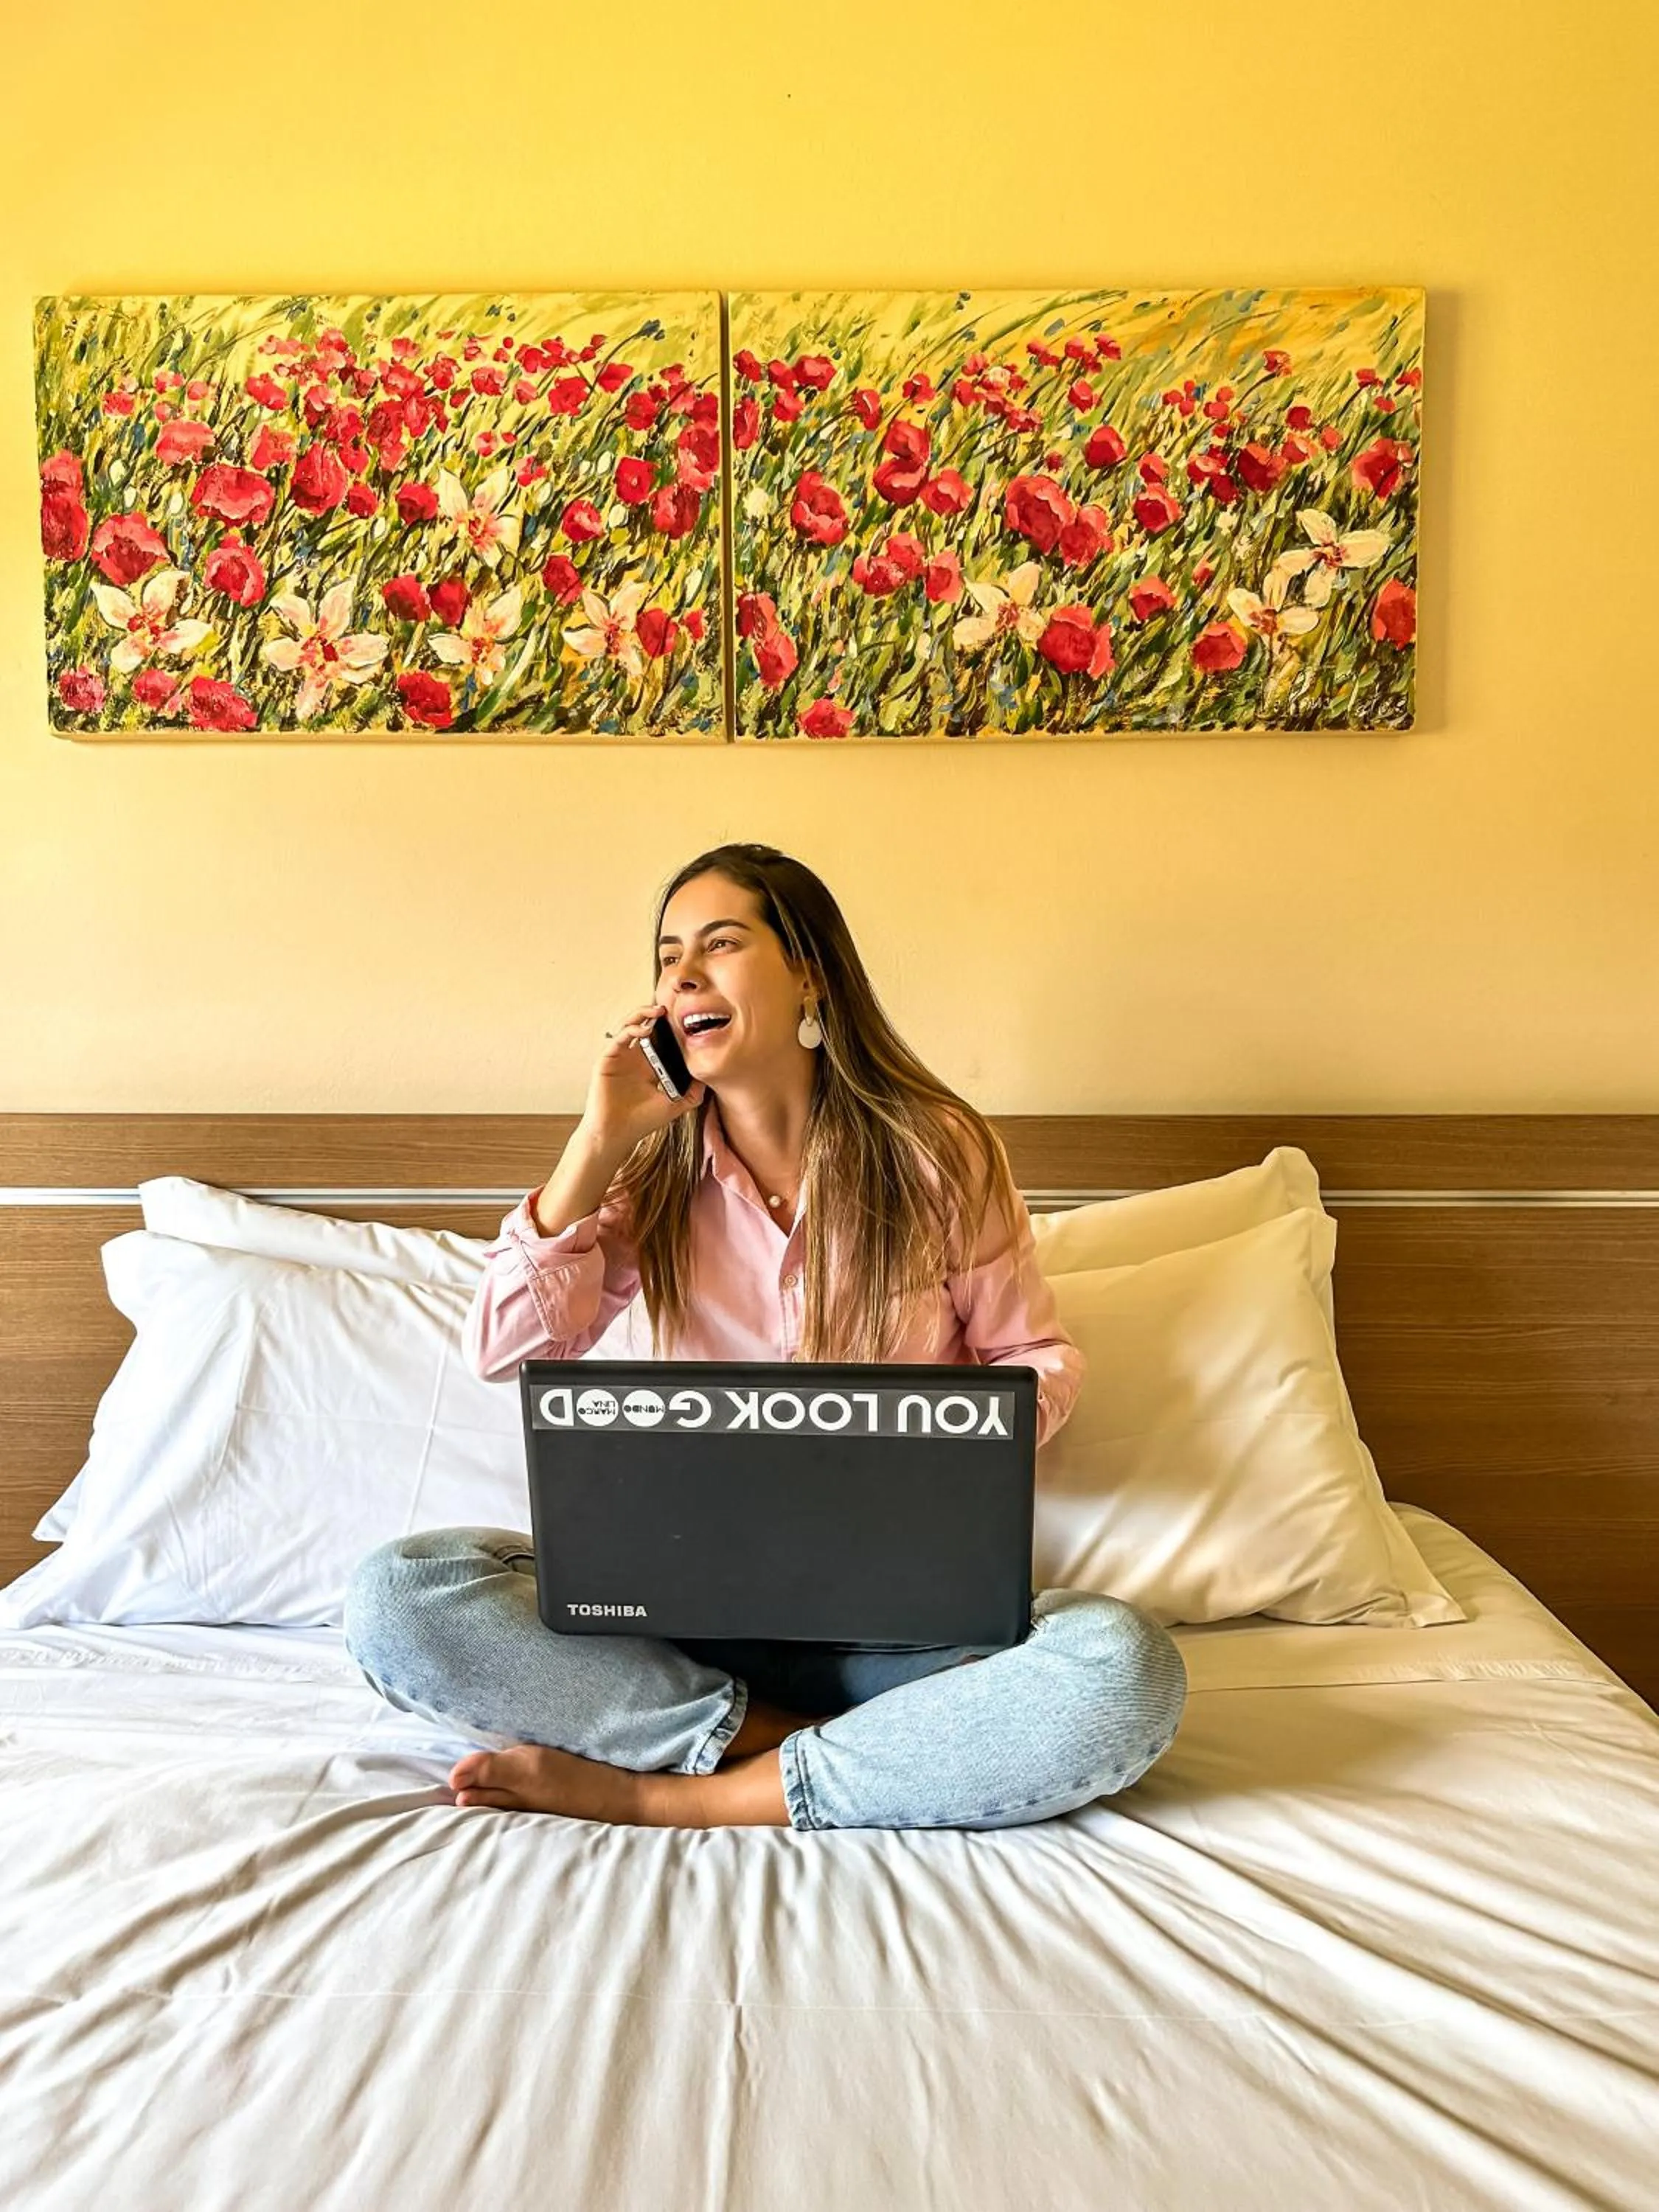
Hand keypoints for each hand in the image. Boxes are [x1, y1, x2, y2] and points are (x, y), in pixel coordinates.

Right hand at [579, 1001, 706, 1155]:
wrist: (617, 1135)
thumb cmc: (641, 1122)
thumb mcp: (674, 1105)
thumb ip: (692, 1094)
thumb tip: (708, 1079)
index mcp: (649, 1067)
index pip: (659, 1040)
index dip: (669, 1028)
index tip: (684, 1020)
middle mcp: (634, 1059)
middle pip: (644, 1027)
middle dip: (655, 1015)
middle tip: (670, 1009)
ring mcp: (620, 1058)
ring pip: (629, 1027)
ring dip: (642, 1015)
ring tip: (658, 1011)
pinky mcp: (607, 1060)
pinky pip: (619, 1038)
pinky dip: (631, 1029)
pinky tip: (645, 1029)